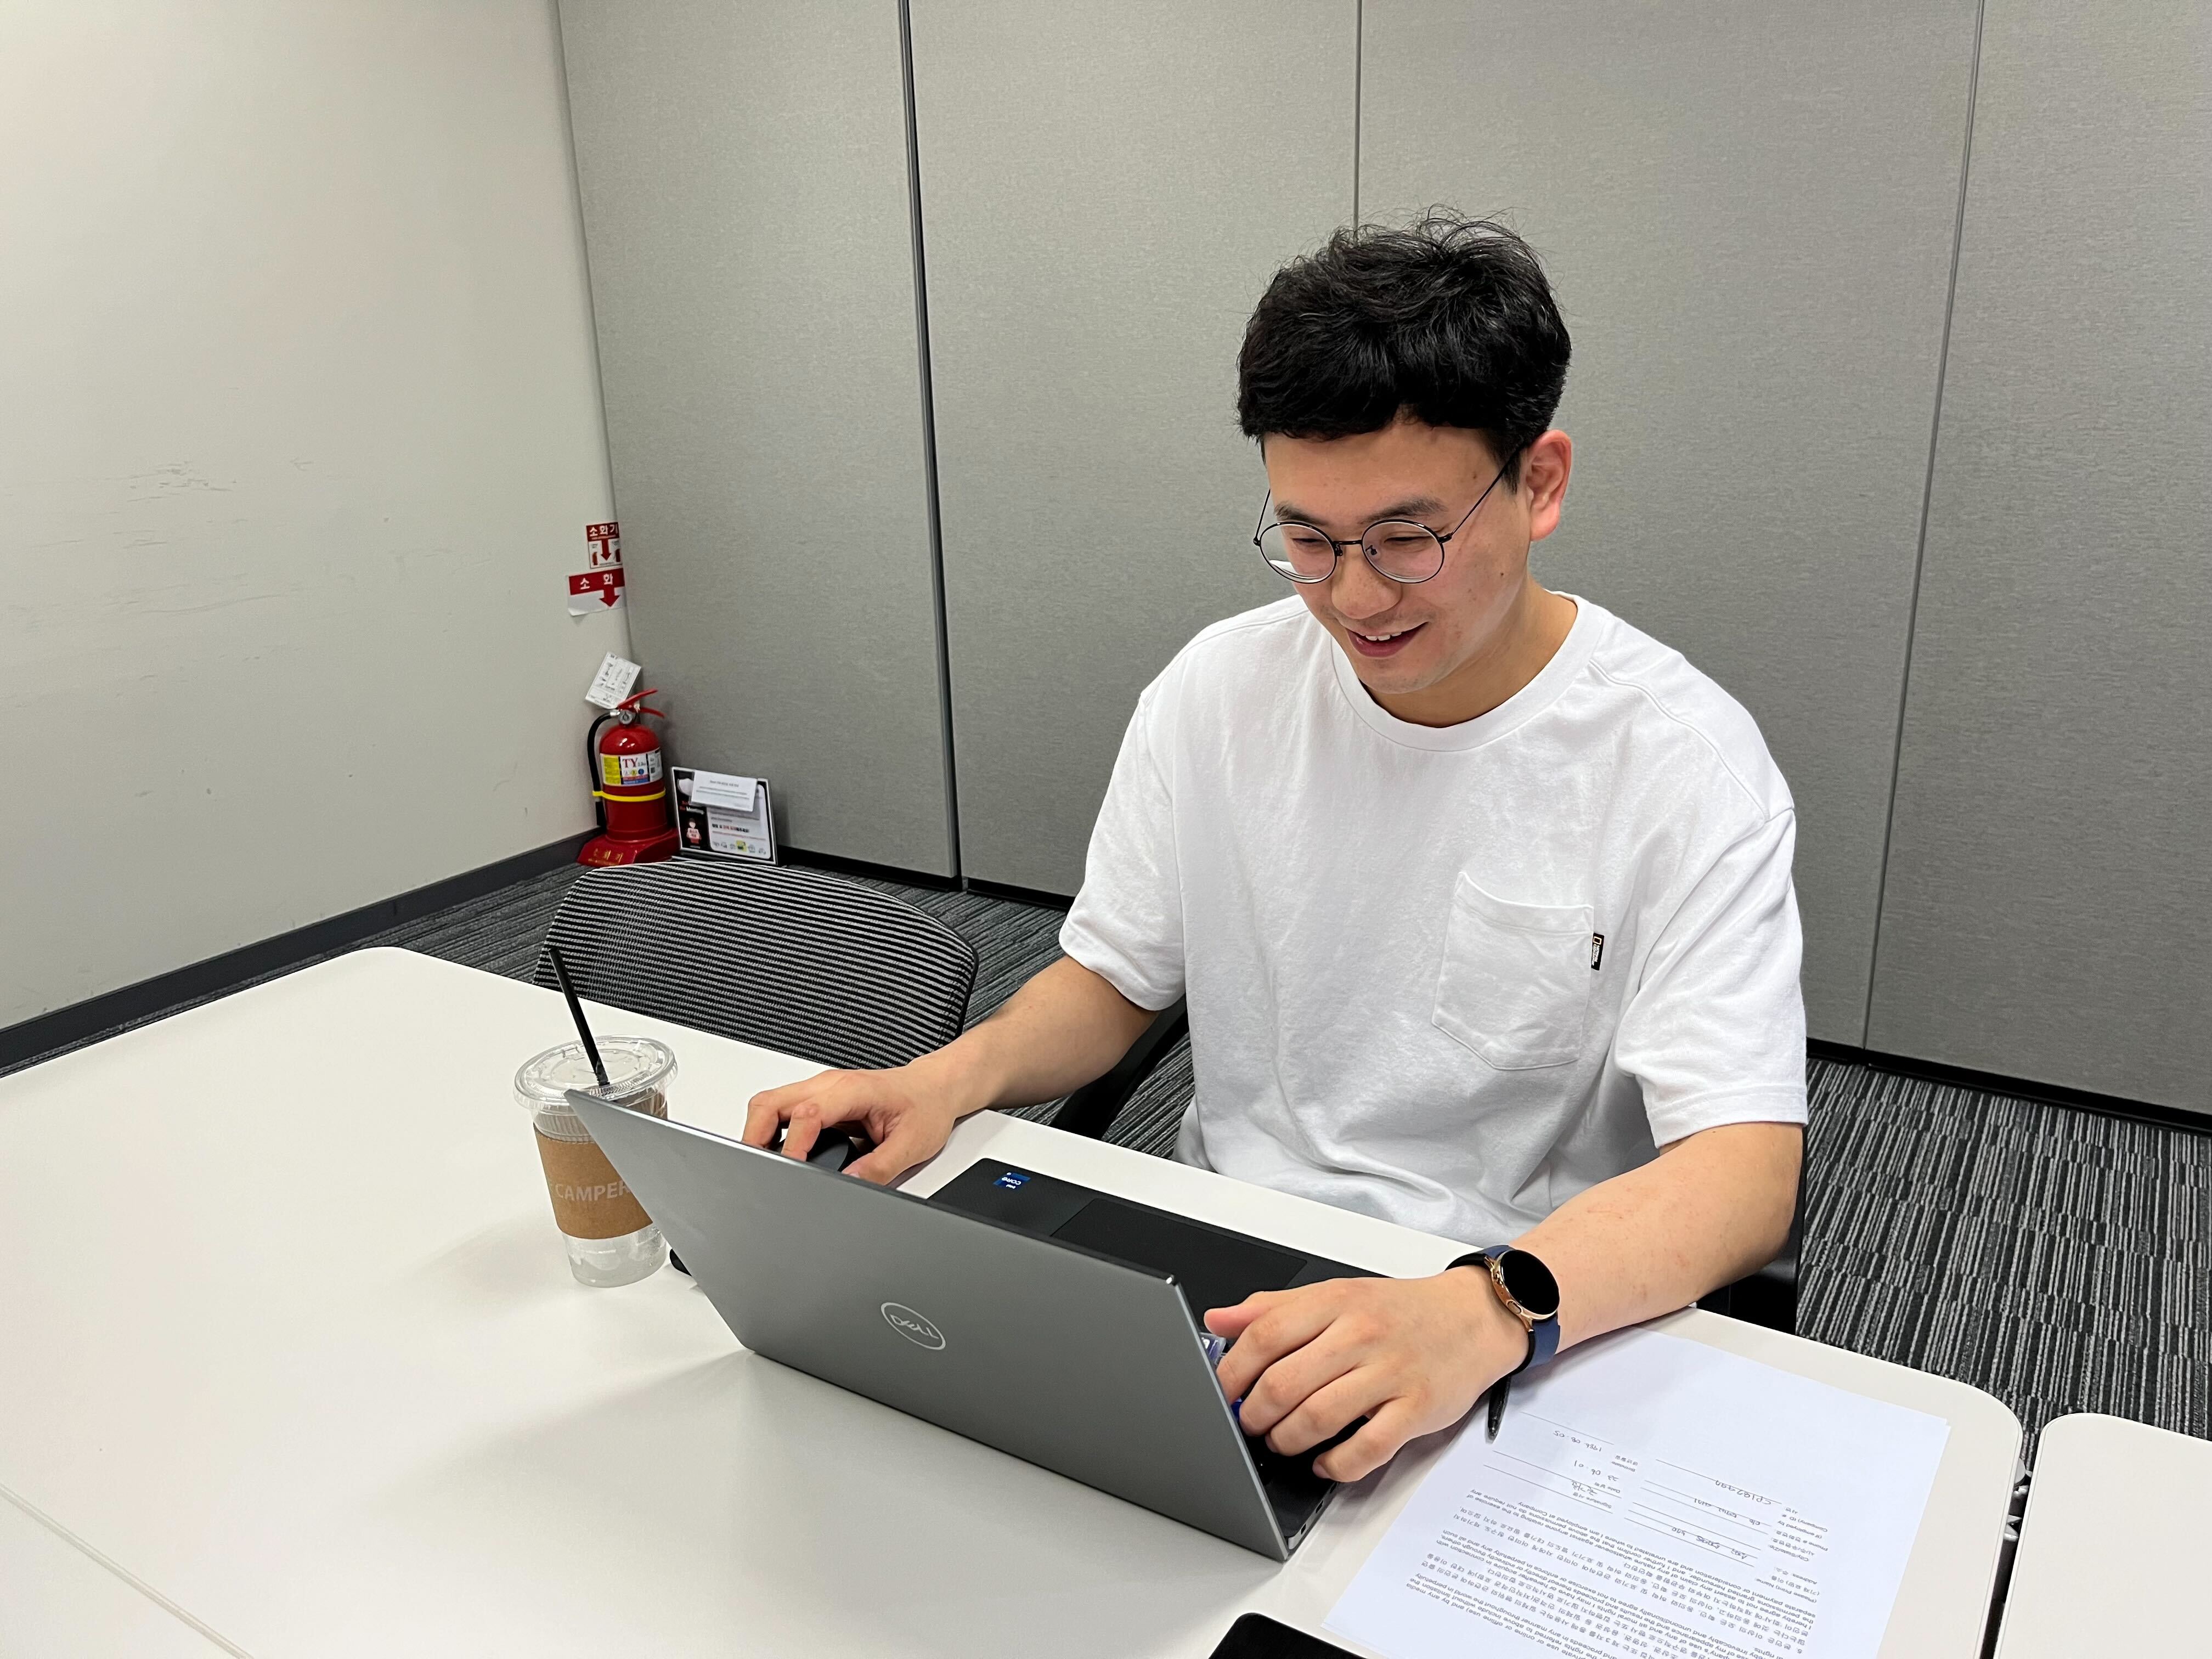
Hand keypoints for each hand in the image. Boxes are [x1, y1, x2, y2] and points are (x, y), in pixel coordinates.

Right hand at [742, 1063, 964, 1184]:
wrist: (935, 1088)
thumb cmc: (926, 1107)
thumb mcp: (911, 1145)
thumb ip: (878, 1168)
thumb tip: (847, 1187)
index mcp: (852, 1090)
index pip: (807, 1114)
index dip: (792, 1146)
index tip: (790, 1172)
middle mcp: (830, 1085)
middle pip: (771, 1102)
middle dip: (756, 1136)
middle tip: (758, 1169)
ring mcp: (821, 1089)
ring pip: (770, 1103)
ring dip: (760, 1133)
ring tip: (765, 1165)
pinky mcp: (819, 1099)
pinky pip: (782, 1110)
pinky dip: (771, 1132)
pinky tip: (778, 1154)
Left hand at [1205, 1268, 1526, 1482]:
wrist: (1475, 1317)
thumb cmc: (1400, 1310)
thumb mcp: (1336, 1294)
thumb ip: (1274, 1308)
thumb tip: (1217, 1320)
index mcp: (1335, 1303)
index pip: (1265, 1335)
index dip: (1233, 1372)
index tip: (1221, 1392)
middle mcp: (1360, 1335)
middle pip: (1284, 1383)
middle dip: (1254, 1415)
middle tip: (1249, 1425)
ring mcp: (1391, 1374)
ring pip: (1318, 1418)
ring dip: (1287, 1441)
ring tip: (1281, 1442)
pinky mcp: (1417, 1409)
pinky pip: (1368, 1449)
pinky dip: (1336, 1465)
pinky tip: (1324, 1463)